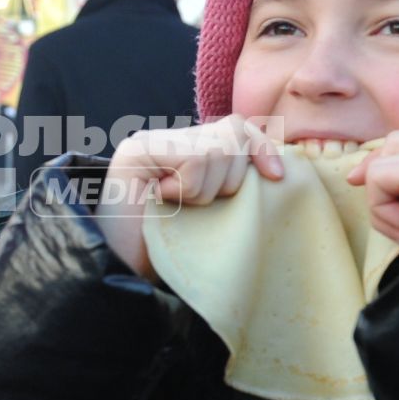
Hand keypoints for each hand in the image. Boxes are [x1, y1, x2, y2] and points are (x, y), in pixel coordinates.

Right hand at [95, 116, 285, 281]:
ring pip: (218, 149)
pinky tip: (163, 200)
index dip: (261, 147)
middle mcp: (166, 139)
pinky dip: (189, 188)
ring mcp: (149, 141)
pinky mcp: (138, 151)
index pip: (238, 127)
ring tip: (177, 205)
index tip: (275, 177)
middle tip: (198, 204)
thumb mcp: (213, 214)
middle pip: (234, 132)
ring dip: (206, 190)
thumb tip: (275, 168)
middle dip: (230, 177)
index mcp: (186, 151)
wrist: (122, 272)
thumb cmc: (169, 251)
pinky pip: (196, 160)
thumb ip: (231, 181)